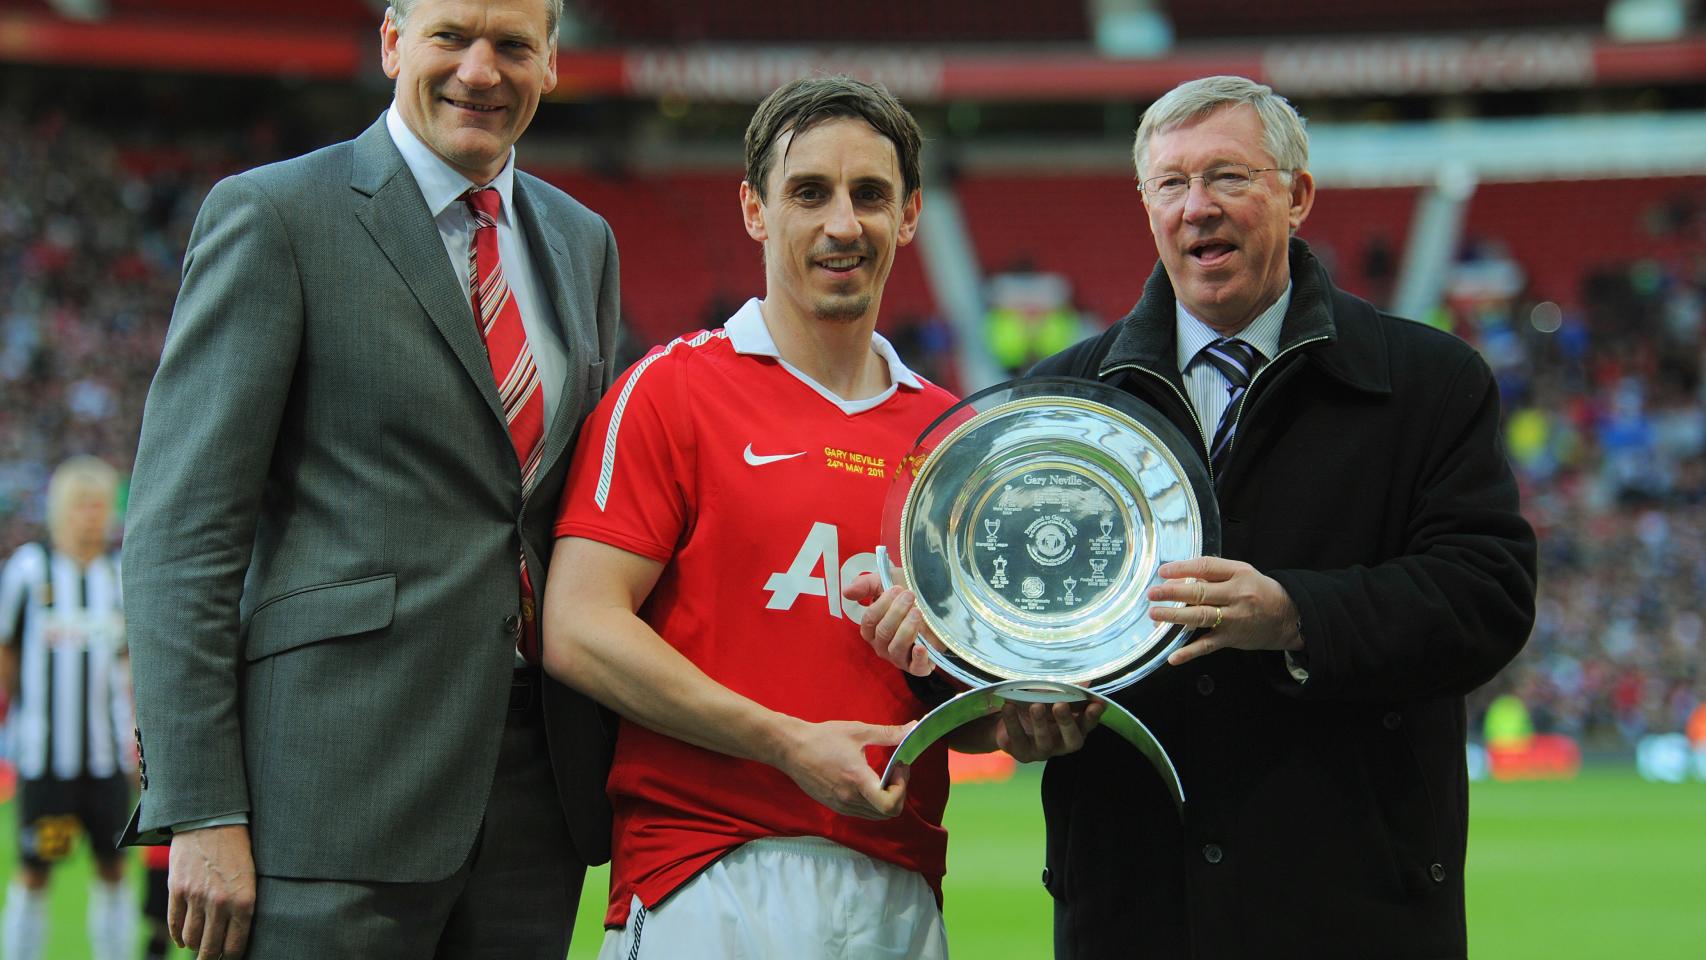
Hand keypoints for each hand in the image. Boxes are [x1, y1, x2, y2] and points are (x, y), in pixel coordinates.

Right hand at [168, 823, 255, 958]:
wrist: (212, 820)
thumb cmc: (238, 849)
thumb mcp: (250, 878)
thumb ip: (243, 906)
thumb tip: (236, 935)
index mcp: (244, 901)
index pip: (234, 946)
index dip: (229, 958)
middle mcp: (220, 903)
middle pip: (210, 948)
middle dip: (209, 958)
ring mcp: (196, 897)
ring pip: (190, 938)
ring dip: (193, 947)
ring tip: (197, 948)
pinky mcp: (177, 889)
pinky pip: (174, 923)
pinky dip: (177, 936)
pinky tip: (182, 939)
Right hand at [776, 718, 913, 819]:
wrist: (791, 748)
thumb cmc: (824, 737)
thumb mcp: (859, 731)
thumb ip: (889, 733)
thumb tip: (915, 727)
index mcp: (858, 780)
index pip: (890, 805)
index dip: (902, 788)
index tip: (899, 767)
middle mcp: (850, 799)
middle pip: (888, 812)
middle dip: (898, 791)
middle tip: (895, 769)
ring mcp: (841, 805)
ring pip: (875, 815)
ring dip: (885, 797)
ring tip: (882, 774)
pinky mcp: (834, 806)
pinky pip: (862, 812)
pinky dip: (872, 801)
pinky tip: (867, 780)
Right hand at [843, 573, 934, 676]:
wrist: (936, 607)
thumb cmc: (906, 597)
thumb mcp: (886, 583)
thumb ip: (865, 585)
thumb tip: (846, 592)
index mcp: (872, 630)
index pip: (869, 620)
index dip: (882, 604)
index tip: (897, 589)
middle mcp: (882, 646)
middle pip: (883, 632)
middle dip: (897, 612)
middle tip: (909, 596)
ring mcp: (899, 657)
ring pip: (897, 647)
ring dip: (907, 628)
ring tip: (917, 612)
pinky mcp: (918, 666)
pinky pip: (916, 668)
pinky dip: (918, 658)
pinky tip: (921, 647)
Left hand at [993, 700, 1105, 762]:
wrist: (1008, 720)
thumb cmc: (1037, 705)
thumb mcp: (1050, 695)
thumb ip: (1066, 689)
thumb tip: (1083, 679)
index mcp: (1075, 729)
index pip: (1088, 724)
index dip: (1093, 716)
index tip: (1097, 704)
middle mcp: (1062, 743)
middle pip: (1072, 739)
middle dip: (1067, 722)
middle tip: (1060, 705)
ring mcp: (1043, 751)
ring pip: (1045, 742)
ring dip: (1040, 723)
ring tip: (1035, 706)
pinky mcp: (1022, 753)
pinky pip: (1018, 739)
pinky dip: (1012, 722)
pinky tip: (1009, 706)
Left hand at [1147, 557, 1302, 666]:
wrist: (1287, 616)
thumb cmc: (1258, 591)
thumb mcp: (1242, 573)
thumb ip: (1214, 573)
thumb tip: (1178, 577)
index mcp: (1238, 574)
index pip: (1206, 567)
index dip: (1182, 568)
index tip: (1162, 571)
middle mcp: (1236, 595)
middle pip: (1200, 593)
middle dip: (1173, 592)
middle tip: (1152, 593)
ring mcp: (1234, 619)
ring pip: (1201, 617)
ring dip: (1175, 617)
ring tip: (1155, 614)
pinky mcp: (1231, 638)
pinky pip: (1207, 646)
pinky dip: (1189, 652)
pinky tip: (1173, 656)